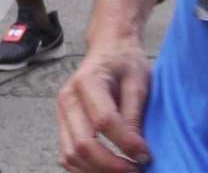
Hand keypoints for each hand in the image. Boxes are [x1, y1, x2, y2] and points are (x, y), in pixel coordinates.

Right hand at [58, 41, 152, 171]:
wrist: (109, 48)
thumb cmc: (125, 61)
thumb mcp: (138, 79)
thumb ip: (134, 114)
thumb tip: (138, 151)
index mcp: (87, 81)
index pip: (104, 121)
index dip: (126, 143)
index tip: (146, 156)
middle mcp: (68, 99)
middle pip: (82, 144)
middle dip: (110, 166)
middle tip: (136, 171)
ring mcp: (61, 114)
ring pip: (71, 156)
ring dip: (97, 172)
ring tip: (124, 171)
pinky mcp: (63, 125)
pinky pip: (68, 156)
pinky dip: (86, 169)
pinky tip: (108, 169)